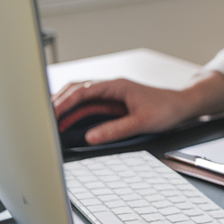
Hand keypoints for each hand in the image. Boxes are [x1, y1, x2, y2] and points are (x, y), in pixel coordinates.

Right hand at [51, 71, 223, 145]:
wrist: (183, 105)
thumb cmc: (167, 109)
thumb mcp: (141, 122)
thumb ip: (115, 129)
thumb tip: (91, 137)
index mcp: (115, 86)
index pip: (81, 91)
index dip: (63, 103)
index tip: (49, 114)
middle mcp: (110, 87)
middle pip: (75, 90)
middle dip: (56, 102)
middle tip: (40, 118)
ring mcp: (111, 93)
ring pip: (79, 95)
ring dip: (64, 106)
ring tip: (48, 120)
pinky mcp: (113, 101)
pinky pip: (88, 103)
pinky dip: (74, 110)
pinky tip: (67, 120)